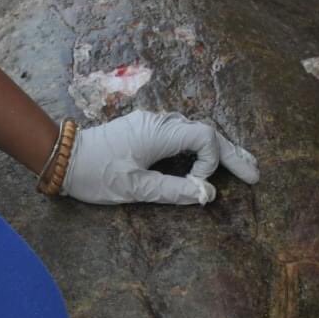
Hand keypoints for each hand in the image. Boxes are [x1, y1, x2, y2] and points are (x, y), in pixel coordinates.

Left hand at [62, 110, 258, 204]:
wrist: (62, 158)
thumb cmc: (96, 174)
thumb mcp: (135, 188)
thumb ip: (174, 191)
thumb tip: (208, 195)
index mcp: (160, 132)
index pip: (205, 137)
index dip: (211, 162)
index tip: (196, 185)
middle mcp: (160, 122)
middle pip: (207, 133)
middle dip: (232, 155)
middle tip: (255, 174)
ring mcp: (152, 124)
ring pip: (195, 133)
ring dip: (218, 151)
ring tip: (241, 167)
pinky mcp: (145, 130)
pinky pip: (181, 135)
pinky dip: (200, 149)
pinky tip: (208, 161)